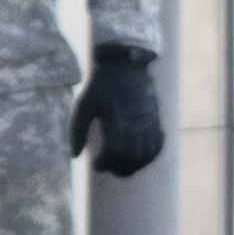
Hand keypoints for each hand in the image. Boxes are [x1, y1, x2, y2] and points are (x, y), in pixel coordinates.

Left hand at [70, 41, 165, 179]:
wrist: (125, 66)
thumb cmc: (100, 87)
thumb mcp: (83, 105)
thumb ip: (77, 131)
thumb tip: (75, 156)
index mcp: (115, 118)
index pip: (114, 151)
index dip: (104, 163)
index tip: (96, 165)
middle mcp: (135, 121)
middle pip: (133, 156)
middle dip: (119, 168)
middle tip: (108, 167)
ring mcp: (148, 121)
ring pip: (148, 153)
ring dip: (135, 165)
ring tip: (121, 166)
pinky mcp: (155, 119)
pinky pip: (158, 144)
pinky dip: (149, 156)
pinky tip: (137, 158)